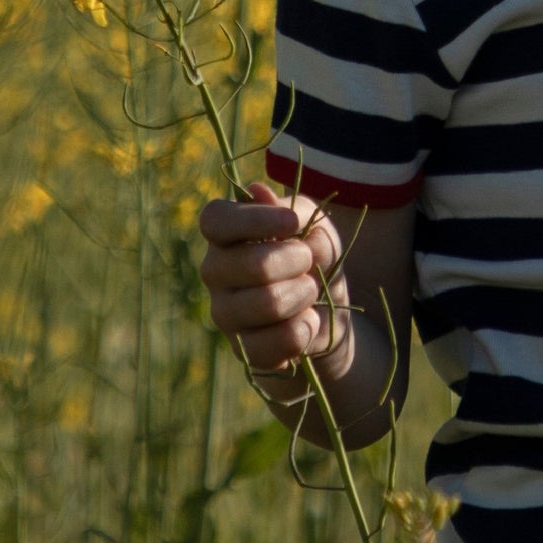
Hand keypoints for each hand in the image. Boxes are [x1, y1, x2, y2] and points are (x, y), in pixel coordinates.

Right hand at [197, 183, 351, 373]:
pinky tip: (308, 322)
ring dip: (301, 295)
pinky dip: (299, 332)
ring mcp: (224, 312)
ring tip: (311, 290)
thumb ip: (296, 211)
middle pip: (249, 265)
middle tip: (309, 261)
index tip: (291, 222)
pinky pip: (267, 346)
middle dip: (294, 261)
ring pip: (263, 305)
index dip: (253, 219)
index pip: (215, 220)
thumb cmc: (315, 258)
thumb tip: (259, 193)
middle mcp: (215, 272)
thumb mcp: (317, 226)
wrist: (327, 312)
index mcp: (225, 234)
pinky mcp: (242, 348)